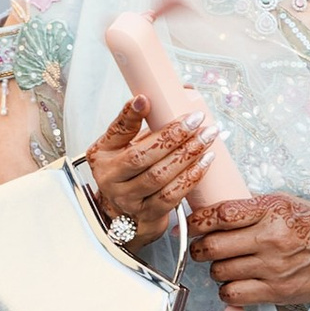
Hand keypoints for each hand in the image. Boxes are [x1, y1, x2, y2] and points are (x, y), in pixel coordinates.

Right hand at [84, 96, 209, 246]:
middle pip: (142, 156)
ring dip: (187, 155)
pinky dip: (190, 178)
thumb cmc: (128, 172)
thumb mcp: (122, 146)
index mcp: (102, 155)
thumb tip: (157, 95)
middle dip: (173, 136)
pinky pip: (171, 196)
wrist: (126, 212)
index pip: (117, 132)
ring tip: (207, 137)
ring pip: (159, 177)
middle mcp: (111, 179)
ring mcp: (128, 200)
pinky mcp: (147, 215)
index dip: (130, 116)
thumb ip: (135, 122)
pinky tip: (205, 162)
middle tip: (196, 120)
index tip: (146, 99)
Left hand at [192, 191, 309, 310]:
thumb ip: (252, 208)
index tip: (192, 224)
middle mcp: (272, 238)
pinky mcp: (276, 292)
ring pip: (219, 271)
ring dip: (216, 268)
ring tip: (226, 263)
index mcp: (273, 210)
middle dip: (200, 247)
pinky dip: (227, 289)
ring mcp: (274, 268)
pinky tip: (236, 281)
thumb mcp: (288, 203)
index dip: (198, 220)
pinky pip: (233, 294)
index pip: (220, 214)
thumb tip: (213, 215)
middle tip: (203, 246)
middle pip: (213, 246)